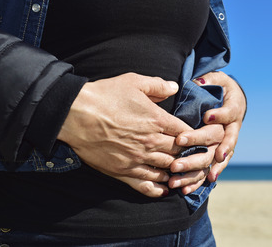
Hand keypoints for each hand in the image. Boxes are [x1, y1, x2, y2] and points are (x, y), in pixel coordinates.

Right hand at [58, 73, 192, 196]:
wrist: (75, 114)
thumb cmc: (104, 95)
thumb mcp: (133, 81)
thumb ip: (157, 85)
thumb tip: (175, 87)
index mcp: (157, 119)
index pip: (185, 132)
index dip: (193, 135)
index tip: (196, 137)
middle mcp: (150, 141)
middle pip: (179, 152)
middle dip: (188, 154)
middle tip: (194, 156)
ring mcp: (137, 158)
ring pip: (166, 169)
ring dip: (177, 170)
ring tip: (182, 172)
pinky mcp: (123, 171)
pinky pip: (146, 184)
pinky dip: (158, 189)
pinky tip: (165, 189)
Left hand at [168, 71, 245, 193]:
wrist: (231, 104)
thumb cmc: (221, 90)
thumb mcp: (218, 80)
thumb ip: (209, 80)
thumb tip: (198, 81)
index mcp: (234, 110)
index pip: (229, 114)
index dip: (220, 115)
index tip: (206, 116)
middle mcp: (232, 130)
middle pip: (219, 139)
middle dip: (199, 142)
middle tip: (180, 144)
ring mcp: (226, 145)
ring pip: (214, 159)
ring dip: (197, 167)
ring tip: (178, 173)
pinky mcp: (219, 157)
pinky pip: (210, 170)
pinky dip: (199, 180)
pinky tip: (185, 189)